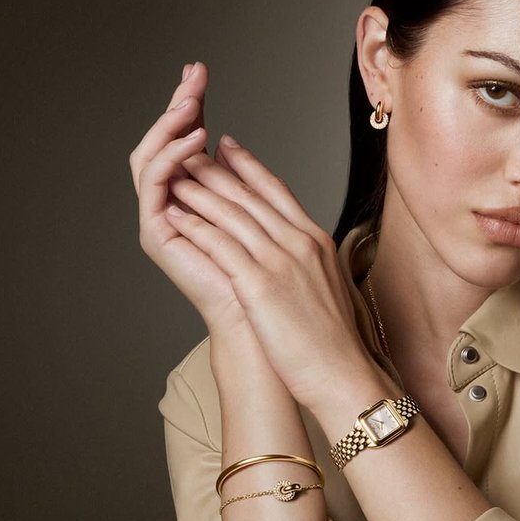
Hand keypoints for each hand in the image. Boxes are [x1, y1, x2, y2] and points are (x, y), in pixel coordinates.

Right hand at [132, 62, 246, 328]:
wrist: (262, 320)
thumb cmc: (266, 274)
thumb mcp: (257, 210)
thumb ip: (239, 177)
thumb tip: (228, 142)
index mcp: (194, 194)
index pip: (184, 139)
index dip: (189, 105)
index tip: (199, 71)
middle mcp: (171, 202)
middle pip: (163, 142)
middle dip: (177, 104)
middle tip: (193, 74)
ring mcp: (160, 216)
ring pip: (151, 156)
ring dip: (171, 124)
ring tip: (191, 102)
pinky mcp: (156, 232)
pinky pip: (155, 184)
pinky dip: (173, 157)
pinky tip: (196, 139)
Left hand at [146, 68, 377, 405]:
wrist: (344, 373)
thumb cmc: (336, 342)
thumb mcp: (329, 288)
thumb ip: (311, 262)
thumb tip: (298, 254)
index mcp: (317, 241)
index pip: (278, 191)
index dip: (249, 166)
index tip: (229, 147)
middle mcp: (300, 242)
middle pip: (251, 195)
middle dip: (217, 169)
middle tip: (191, 150)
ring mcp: (281, 262)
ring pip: (233, 214)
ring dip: (200, 190)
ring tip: (176, 173)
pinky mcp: (260, 285)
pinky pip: (221, 246)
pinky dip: (196, 226)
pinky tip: (175, 215)